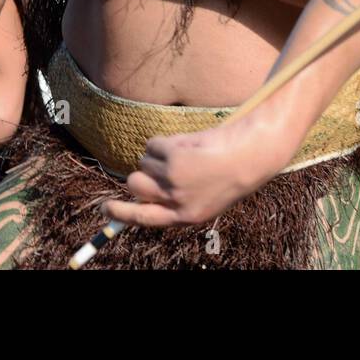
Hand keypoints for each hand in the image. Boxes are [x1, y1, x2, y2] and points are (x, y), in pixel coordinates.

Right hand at [103, 119, 289, 227]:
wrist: (255, 151)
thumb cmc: (233, 168)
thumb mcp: (206, 191)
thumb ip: (177, 195)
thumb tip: (139, 189)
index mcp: (186, 216)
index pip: (143, 220)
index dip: (120, 214)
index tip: (104, 208)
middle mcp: (176, 202)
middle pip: (135, 186)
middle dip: (141, 173)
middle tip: (160, 164)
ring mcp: (173, 181)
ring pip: (145, 161)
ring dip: (161, 153)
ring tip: (190, 151)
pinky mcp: (173, 159)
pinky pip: (153, 144)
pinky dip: (166, 140)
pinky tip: (191, 142)